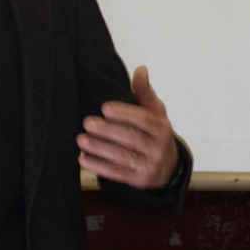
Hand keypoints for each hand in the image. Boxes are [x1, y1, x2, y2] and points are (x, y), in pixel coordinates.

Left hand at [78, 65, 179, 188]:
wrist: (168, 167)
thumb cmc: (156, 133)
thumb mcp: (155, 112)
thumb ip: (145, 92)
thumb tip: (140, 69)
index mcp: (162, 128)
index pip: (144, 120)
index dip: (125, 113)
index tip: (105, 108)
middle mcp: (158, 148)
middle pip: (131, 139)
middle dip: (107, 131)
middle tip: (87, 123)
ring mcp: (148, 166)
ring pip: (121, 156)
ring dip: (99, 149)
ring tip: (80, 140)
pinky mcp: (138, 180)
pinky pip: (116, 174)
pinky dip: (98, 167)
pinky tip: (83, 159)